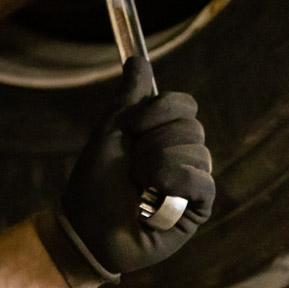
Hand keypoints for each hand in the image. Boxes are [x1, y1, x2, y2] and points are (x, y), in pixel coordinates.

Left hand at [34, 59, 213, 287]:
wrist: (86, 227)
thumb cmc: (95, 181)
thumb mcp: (110, 132)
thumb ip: (129, 97)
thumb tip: (138, 59)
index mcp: (165, 133)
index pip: (185, 104)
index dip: (158, 110)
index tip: (130, 127)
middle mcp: (184, 154)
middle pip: (191, 127)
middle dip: (152, 144)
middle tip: (131, 166)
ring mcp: (193, 182)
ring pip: (196, 153)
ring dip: (156, 167)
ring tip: (139, 187)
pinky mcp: (198, 209)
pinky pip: (202, 182)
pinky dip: (174, 184)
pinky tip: (152, 198)